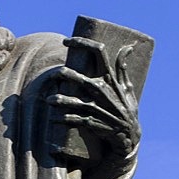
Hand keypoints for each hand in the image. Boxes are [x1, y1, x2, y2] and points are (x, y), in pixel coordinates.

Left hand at [45, 37, 140, 169]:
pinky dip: (64, 120)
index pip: (99, 52)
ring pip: (76, 102)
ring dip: (60, 101)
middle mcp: (105, 91)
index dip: (82, 42)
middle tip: (51, 75)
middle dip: (64, 75)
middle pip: (81, 77)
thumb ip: (123, 68)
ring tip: (48, 100)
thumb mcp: (128, 88)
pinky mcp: (95, 123)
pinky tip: (54, 120)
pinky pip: (77, 120)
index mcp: (111, 78)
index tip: (66, 41)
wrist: (130, 137)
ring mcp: (100, 108)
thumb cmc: (126, 109)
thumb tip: (127, 47)